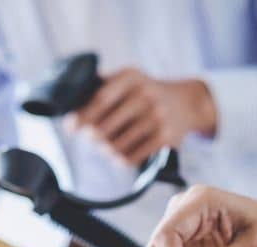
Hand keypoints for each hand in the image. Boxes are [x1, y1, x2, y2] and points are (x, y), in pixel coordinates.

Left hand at [71, 68, 216, 165]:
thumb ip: (104, 85)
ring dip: (106, 150)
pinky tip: (118, 156)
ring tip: (104, 148)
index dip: (82, 116)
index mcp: (131, 77)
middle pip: (105, 126)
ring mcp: (156, 117)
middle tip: (89, 139)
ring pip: (117, 145)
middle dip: (92, 137)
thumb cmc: (147, 92)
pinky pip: (133, 156)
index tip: (70, 127)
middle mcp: (145, 95)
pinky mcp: (165, 137)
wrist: (187, 103)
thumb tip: (69, 98)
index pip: (100, 99)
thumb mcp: (130, 79)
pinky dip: (121, 159)